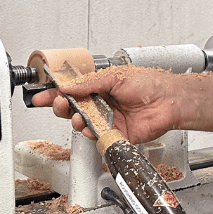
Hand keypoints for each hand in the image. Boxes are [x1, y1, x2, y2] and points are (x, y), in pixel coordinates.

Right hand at [29, 66, 182, 143]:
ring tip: (77, 116)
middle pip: (73, 108)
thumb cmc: (150, 84)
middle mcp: (102, 103)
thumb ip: (90, 83)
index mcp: (101, 87)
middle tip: (58, 103)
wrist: (169, 101)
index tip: (42, 96)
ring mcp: (108, 119)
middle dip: (61, 106)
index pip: (73, 90)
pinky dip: (90, 133)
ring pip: (82, 123)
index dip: (56, 93)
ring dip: (75, 120)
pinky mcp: (115, 134)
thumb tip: (68, 86)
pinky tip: (90, 127)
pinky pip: (97, 137)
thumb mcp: (115, 76)